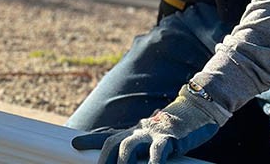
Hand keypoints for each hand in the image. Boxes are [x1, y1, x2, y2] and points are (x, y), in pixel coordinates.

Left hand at [71, 83, 231, 163]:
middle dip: (104, 159)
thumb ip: (134, 144)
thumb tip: (122, 153)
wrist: (195, 111)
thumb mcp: (149, 136)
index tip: (73, 144)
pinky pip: (157, 153)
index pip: (106, 136)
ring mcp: (152, 134)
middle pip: (113, 143)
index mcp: (132, 132)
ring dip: (122, 162)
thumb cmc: (171, 129)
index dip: (89, 140)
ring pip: (129, 146)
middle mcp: (138, 132)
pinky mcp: (169, 139)